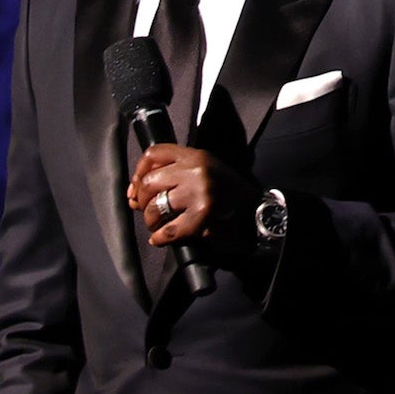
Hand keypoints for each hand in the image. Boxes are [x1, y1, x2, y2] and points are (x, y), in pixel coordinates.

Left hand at [126, 143, 262, 256]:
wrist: (259, 212)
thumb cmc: (231, 195)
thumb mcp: (206, 172)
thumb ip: (176, 175)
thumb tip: (136, 194)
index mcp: (196, 155)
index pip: (154, 154)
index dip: (138, 172)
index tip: (135, 189)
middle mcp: (196, 169)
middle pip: (150, 182)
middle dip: (143, 202)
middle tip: (147, 212)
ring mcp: (200, 191)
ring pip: (156, 207)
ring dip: (152, 221)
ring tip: (158, 226)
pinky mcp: (204, 213)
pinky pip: (170, 228)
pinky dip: (161, 237)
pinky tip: (161, 239)